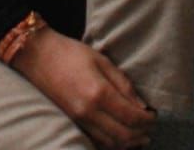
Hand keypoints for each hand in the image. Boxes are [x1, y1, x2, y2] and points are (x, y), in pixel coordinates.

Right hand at [13, 28, 154, 148]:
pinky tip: (120, 138)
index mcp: (99, 92)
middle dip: (140, 135)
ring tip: (140, 137)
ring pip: (110, 143)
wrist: (39, 57)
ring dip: (128, 143)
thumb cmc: (71, 53)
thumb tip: (141, 105)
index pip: (131, 117)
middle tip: (151, 129)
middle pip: (122, 136)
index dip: (147, 120)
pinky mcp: (72, 123)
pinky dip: (112, 144)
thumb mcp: (102, 60)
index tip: (155, 116)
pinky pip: (96, 141)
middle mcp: (89, 112)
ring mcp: (79, 120)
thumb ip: (123, 84)